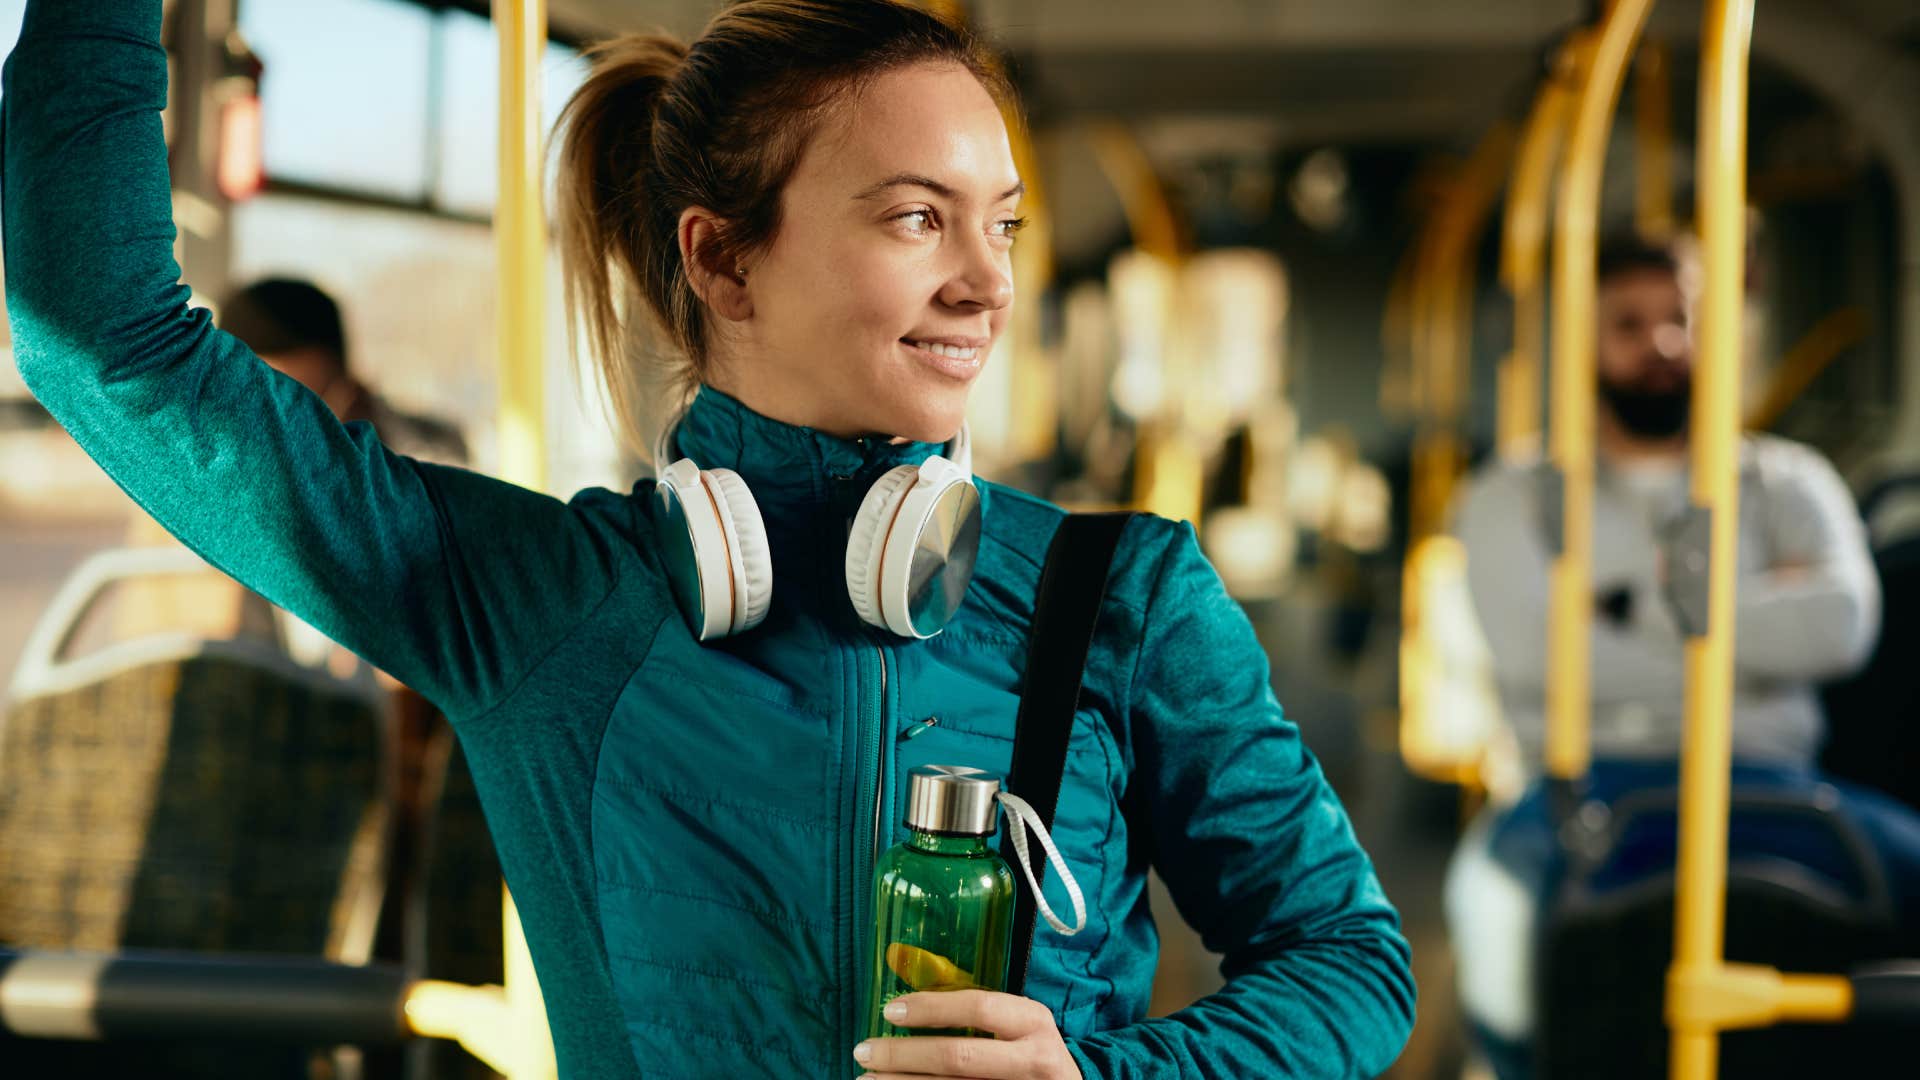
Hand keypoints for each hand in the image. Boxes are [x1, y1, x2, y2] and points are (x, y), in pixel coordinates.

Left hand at [852, 990, 1080, 1078]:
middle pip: (957, 1056)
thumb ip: (976, 1009)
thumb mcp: (1018, 1023)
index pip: (979, 1006)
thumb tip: (907, 978)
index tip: (890, 1011)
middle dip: (903, 1055)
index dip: (931, 1008)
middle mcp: (1033, 1058)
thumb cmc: (1031, 1050)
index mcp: (1033, 1020)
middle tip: (863, 1051)